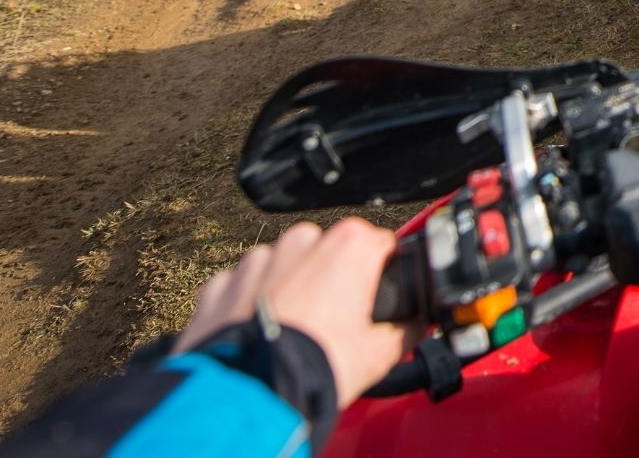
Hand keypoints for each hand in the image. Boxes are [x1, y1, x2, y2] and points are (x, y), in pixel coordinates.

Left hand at [175, 218, 408, 408]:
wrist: (250, 397)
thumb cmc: (315, 367)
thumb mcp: (380, 354)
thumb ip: (408, 331)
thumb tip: (416, 328)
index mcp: (349, 246)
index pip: (382, 245)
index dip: (385, 274)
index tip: (380, 299)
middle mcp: (302, 242)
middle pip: (331, 253)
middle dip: (333, 281)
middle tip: (335, 326)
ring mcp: (258, 260)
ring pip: (284, 267)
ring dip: (290, 291)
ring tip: (295, 335)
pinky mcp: (222, 284)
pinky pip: (244, 287)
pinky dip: (251, 306)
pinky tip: (261, 336)